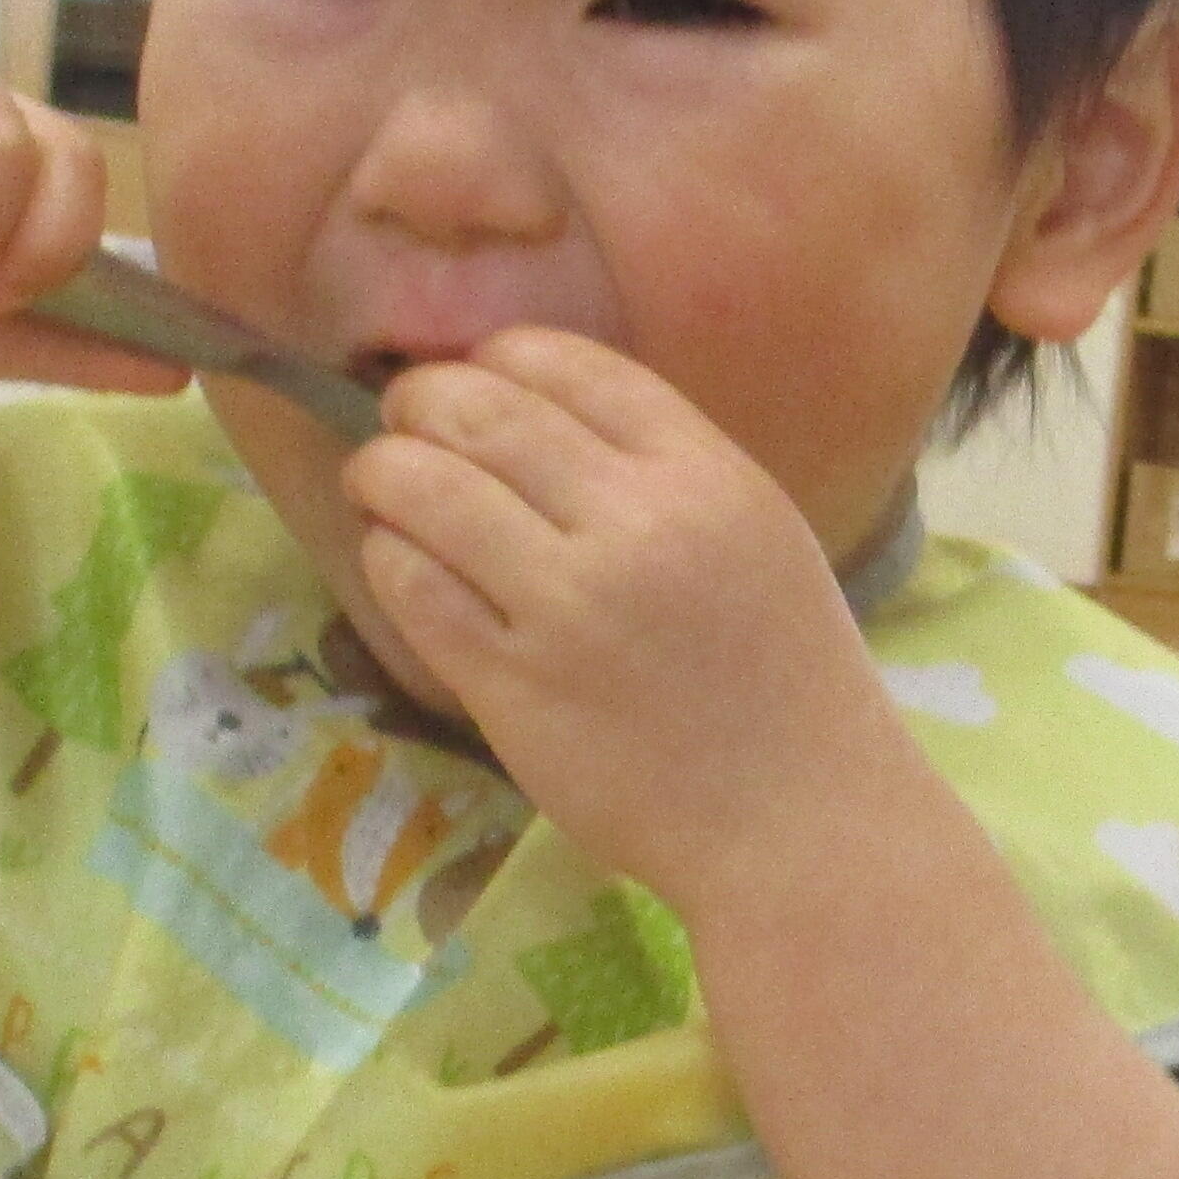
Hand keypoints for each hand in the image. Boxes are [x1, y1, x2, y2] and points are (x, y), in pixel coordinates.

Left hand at [336, 330, 898, 900]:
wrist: (801, 822)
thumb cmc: (790, 682)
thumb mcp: (762, 536)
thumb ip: (669, 472)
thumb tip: (542, 413)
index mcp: (707, 476)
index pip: (569, 364)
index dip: (498, 355)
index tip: (474, 377)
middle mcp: (635, 525)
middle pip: (482, 411)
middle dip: (419, 400)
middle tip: (402, 417)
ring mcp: (568, 607)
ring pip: (427, 488)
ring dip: (382, 470)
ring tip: (377, 482)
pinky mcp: (513, 685)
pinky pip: (413, 587)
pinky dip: (389, 556)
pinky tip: (398, 559)